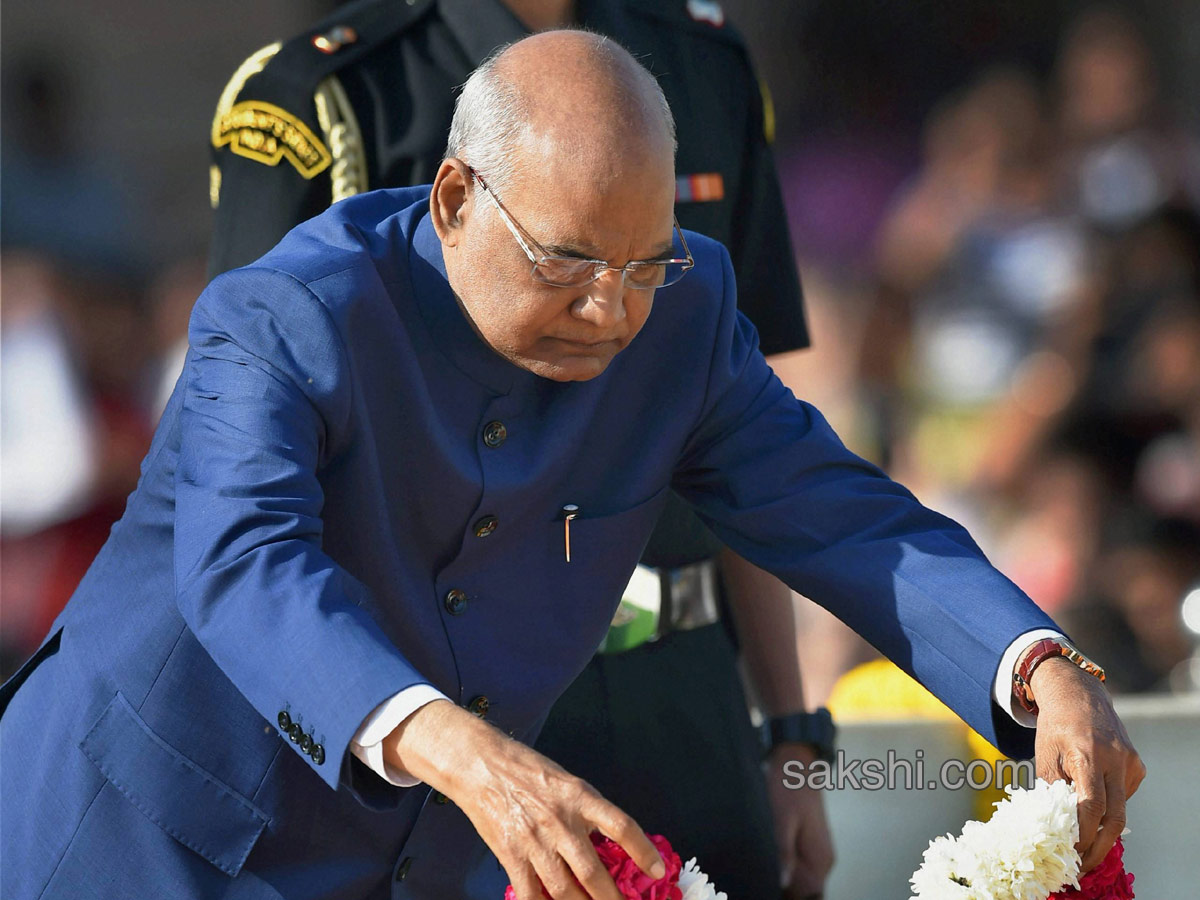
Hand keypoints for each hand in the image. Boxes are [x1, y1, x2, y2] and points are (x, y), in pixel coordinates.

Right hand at [384, 700, 664, 898]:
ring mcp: (534, 841)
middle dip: (612, 899)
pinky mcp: (511, 854)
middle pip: (594, 872)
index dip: (643, 851)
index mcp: (579, 796)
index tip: (658, 871)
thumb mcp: (566, 781)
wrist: (481, 765)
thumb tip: (609, 844)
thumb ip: (587, 810)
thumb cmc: (526, 770)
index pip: (621, 826)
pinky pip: (531, 892)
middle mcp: (560, 821)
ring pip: (565, 890)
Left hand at [766, 744, 833, 899]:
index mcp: (820, 859)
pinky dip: (782, 867)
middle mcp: (822, 860)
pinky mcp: (806, 844)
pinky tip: (765, 860)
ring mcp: (815, 853)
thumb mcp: (782, 819)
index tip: (763, 887)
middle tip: (755, 879)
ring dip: (781, 878)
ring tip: (757, 870)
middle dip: (783, 888)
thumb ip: (783, 852)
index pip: (808, 893)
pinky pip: (796, 866)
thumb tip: (782, 881)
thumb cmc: (789, 788)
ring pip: (799, 880)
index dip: (787, 895)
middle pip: (803, 889)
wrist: (796, 762)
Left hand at [1028, 658, 1146, 872]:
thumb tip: (1057, 828)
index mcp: (1087, 755)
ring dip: (1103, 827)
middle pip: (1115, 816)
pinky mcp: (1137, 764)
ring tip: (1082, 837)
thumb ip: (1053, 790)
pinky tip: (1092, 800)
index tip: (1072, 853)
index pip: (1091, 806)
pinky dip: (1108, 805)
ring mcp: (1130, 761)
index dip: (1084, 834)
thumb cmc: (1055, 727)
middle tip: (1084, 865)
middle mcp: (1114, 759)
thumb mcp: (1044, 755)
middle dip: (1099, 846)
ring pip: (1120, 807)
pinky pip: (1123, 795)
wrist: (1078, 695)